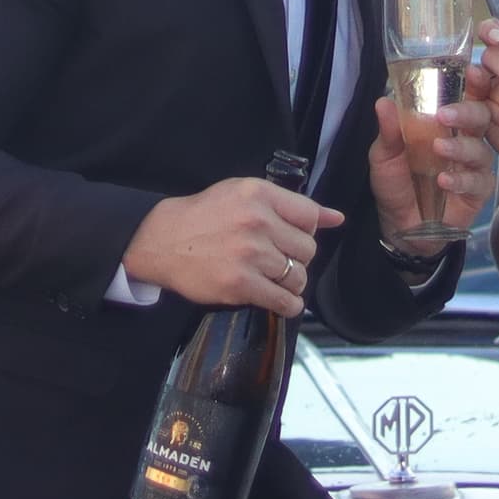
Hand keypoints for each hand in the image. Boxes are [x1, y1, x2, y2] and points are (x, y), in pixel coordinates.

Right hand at [122, 176, 344, 316]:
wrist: (161, 240)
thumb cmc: (205, 216)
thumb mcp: (244, 194)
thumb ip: (291, 205)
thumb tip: (337, 218)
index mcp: (259, 194)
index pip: (310, 216)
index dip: (305, 231)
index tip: (290, 238)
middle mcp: (256, 221)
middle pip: (307, 248)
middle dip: (298, 258)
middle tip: (279, 260)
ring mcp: (249, 254)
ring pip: (298, 276)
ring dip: (292, 283)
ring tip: (275, 280)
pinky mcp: (239, 284)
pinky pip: (283, 300)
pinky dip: (288, 305)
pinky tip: (280, 301)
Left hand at [369, 80, 496, 244]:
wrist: (399, 225)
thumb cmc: (395, 183)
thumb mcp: (384, 155)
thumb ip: (388, 131)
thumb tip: (383, 101)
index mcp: (445, 123)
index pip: (466, 96)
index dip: (474, 82)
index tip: (472, 70)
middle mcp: (464, 139)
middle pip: (481, 117)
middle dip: (467, 111)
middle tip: (445, 114)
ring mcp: (473, 165)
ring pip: (480, 149)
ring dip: (460, 147)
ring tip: (438, 149)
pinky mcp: (477, 191)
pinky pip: (477, 181)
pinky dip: (460, 179)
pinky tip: (443, 180)